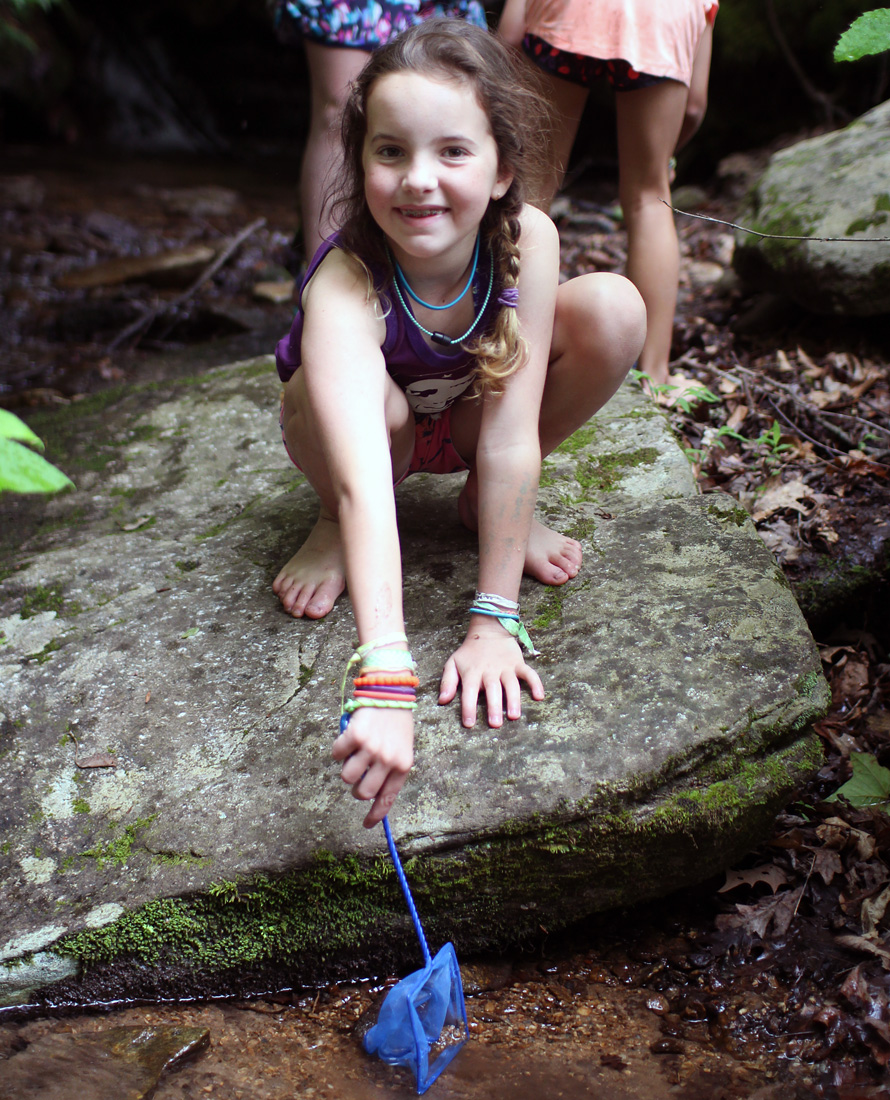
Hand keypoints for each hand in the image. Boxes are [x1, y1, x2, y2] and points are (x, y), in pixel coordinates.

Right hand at [333, 707, 413, 827]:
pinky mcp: (355, 735)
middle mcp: (388, 759)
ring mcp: (372, 748)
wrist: (392, 690)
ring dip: (346, 768)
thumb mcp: (401, 747)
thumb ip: (388, 768)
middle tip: (358, 775)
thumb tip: (368, 789)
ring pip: (347, 776)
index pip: (387, 798)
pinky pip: (337, 754)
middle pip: (363, 792)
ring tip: (353, 754)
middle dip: (356, 788)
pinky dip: (338, 749)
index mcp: (402, 765)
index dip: (376, 814)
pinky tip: (346, 740)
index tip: (367, 825)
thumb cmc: (396, 721)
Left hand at [438, 619, 543, 727]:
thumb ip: (447, 682)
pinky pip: (529, 673)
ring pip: (511, 684)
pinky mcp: (518, 663)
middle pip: (492, 690)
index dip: (468, 708)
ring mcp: (506, 667)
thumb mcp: (453, 663)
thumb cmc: (469, 652)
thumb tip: (442, 701)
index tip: (469, 724)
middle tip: (495, 724)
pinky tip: (539, 696)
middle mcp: (489, 671)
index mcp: (472, 672)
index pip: (469, 692)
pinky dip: (536, 683)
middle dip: (494, 707)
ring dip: (513, 700)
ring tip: (514, 716)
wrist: (489, 630)